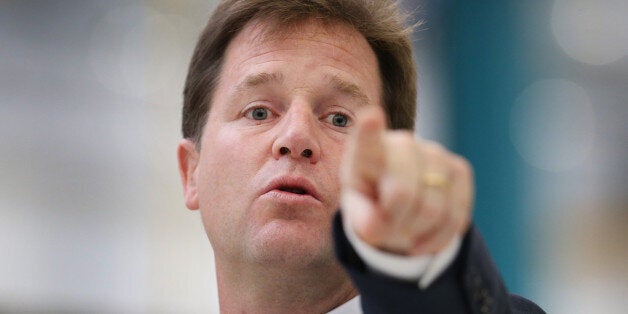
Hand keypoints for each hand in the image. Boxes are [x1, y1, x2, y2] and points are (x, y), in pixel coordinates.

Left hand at [341, 106, 473, 255]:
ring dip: (418, 231)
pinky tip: (425, 235)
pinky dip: (439, 237)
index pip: (367, 141)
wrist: (401, 206)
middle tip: (386, 228)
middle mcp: (401, 144)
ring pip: (433, 209)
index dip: (370, 130)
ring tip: (405, 229)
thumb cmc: (373, 207)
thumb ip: (363, 220)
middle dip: (396, 221)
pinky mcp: (459, 169)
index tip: (371, 116)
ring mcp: (433, 153)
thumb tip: (376, 225)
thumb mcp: (360, 216)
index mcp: (365, 153)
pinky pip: (455, 215)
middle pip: (403, 193)